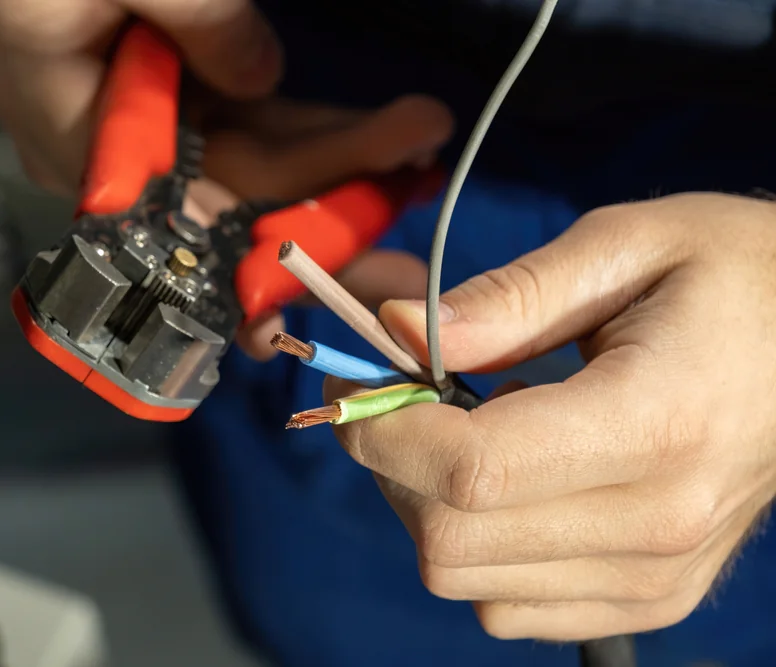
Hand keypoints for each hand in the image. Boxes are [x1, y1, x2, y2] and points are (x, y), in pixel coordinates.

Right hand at [0, 0, 455, 358]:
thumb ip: (200, 27)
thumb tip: (265, 79)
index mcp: (87, 151)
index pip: (207, 214)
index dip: (295, 232)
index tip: (370, 243)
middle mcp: (115, 160)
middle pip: (240, 195)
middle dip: (336, 194)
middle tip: (421, 184)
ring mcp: (138, 126)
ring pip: (249, 159)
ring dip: (335, 156)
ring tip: (418, 145)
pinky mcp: (157, 91)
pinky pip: (236, 120)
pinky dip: (298, 121)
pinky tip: (361, 129)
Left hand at [327, 193, 775, 640]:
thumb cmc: (733, 277)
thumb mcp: (624, 246)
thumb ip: (506, 298)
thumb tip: (395, 329)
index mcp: (656, 422)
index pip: (471, 470)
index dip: (385, 429)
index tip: (361, 384)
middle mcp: (659, 522)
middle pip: (452, 540)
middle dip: (394, 465)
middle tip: (400, 400)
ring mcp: (656, 575)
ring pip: (468, 581)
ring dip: (428, 506)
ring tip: (458, 434)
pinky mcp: (650, 596)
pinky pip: (509, 606)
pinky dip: (476, 549)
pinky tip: (504, 484)